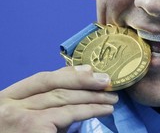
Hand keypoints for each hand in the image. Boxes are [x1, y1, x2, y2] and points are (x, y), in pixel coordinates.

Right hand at [0, 65, 117, 132]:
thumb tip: (76, 92)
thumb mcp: (22, 119)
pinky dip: (89, 109)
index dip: (68, 73)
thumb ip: (42, 106)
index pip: (42, 78)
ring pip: (64, 98)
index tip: (89, 70)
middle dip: (85, 81)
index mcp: (8, 97)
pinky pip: (69, 114)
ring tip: (111, 97)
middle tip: (107, 81)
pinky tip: (103, 109)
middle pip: (55, 86)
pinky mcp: (33, 128)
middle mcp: (11, 104)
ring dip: (92, 95)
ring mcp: (21, 116)